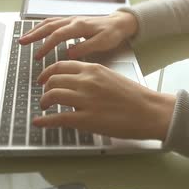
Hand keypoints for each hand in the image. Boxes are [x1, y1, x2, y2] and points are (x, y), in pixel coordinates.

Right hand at [19, 11, 137, 59]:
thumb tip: (68, 53)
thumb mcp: (103, 43)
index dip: (46, 45)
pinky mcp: (71, 22)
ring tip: (24, 38)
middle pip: (48, 26)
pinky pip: (53, 22)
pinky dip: (42, 27)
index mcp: (79, 26)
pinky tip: (36, 32)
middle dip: (34, 34)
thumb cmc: (112, 33)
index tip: (38, 56)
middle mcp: (73, 20)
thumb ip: (85, 47)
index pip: (58, 35)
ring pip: (49, 23)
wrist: (119, 23)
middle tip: (21, 42)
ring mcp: (71, 20)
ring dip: (35, 30)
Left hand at [33, 61, 175, 140]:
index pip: (61, 66)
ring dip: (44, 102)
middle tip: (44, 95)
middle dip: (45, 88)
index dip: (48, 73)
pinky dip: (45, 120)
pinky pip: (58, 118)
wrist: (150, 111)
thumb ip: (92, 78)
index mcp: (93, 69)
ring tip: (45, 107)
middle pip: (53, 80)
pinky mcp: (86, 119)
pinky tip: (39, 122)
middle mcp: (86, 81)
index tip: (44, 78)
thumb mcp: (110, 77)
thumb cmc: (135, 97)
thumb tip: (77, 83)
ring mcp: (85, 100)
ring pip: (52, 95)